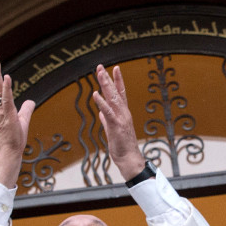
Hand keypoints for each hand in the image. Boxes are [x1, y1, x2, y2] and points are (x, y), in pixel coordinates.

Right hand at [0, 56, 36, 187]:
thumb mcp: (23, 119)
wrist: (11, 152)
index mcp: (2, 106)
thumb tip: (31, 101)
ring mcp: (2, 111)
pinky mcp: (7, 115)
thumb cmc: (14, 138)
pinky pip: (6, 99)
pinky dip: (6, 88)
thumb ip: (26, 109)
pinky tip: (6, 77)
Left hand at [92, 64, 145, 179]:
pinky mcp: (116, 126)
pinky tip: (95, 94)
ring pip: (112, 98)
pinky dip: (101, 103)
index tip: (114, 68)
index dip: (117, 80)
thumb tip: (101, 114)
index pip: (121, 93)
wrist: (129, 158)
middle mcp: (123, 113)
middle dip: (108, 78)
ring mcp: (120, 118)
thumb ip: (107, 120)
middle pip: (116, 92)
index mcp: (123, 113)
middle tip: (101, 66)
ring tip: (100, 73)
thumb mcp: (112, 130)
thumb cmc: (122, 146)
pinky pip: (107, 112)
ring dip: (105, 85)